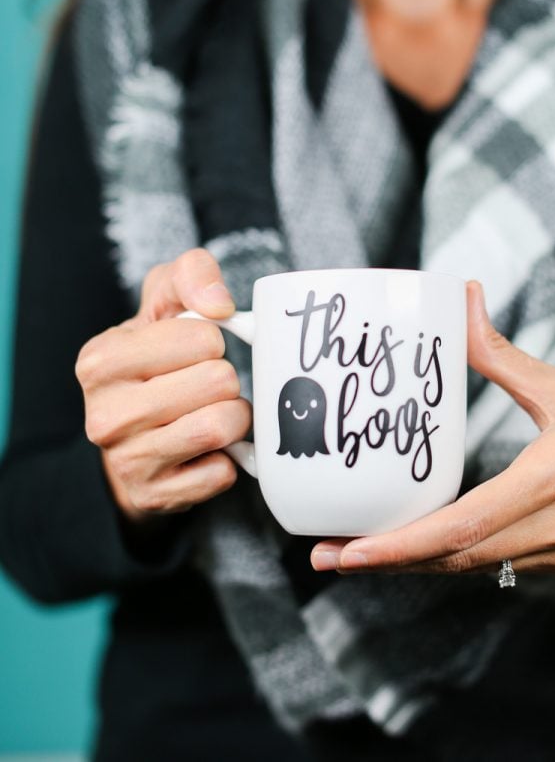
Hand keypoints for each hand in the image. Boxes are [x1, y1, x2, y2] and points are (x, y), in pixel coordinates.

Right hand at [75, 249, 251, 521]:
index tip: (193, 353)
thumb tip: (219, 305)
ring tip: (213, 414)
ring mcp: (128, 461)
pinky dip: (229, 459)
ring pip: (222, 426)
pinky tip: (207, 451)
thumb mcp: (164, 306)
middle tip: (206, 388)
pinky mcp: (156, 496)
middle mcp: (105, 414)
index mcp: (101, 360)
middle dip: (226, 382)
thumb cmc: (157, 363)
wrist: (136, 440)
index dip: (212, 342)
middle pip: (218, 382)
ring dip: (235, 418)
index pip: (203, 337)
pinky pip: (223, 472)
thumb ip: (190, 276)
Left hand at [311, 282, 554, 584]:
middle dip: (388, 561)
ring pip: (475, 567)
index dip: (401, 544)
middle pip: (458, 558)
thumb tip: (461, 299)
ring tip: (357, 554)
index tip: (347, 551)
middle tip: (327, 556)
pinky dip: (455, 558)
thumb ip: (503, 353)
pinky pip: (500, 565)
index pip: (465, 525)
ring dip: (415, 563)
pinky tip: (419, 546)